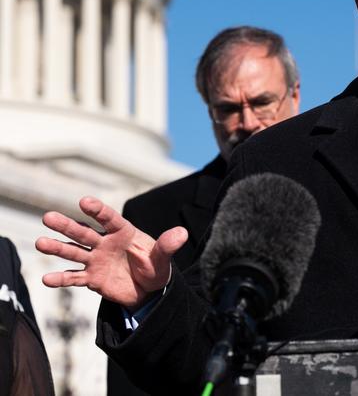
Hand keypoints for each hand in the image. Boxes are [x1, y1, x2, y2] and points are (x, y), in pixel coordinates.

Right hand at [36, 196, 187, 309]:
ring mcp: (96, 260)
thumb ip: (168, 245)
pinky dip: (61, 279)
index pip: (109, 219)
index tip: (84, 201)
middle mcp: (106, 243)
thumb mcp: (163, 258)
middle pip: (83, 232)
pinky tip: (45, 279)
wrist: (148, 290)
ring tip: (39, 243)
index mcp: (124, 233)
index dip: (98, 210)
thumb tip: (183, 233)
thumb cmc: (156, 267)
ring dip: (57, 247)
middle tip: (48, 217)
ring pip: (73, 252)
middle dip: (66, 225)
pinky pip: (74, 277)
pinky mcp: (91, 278)